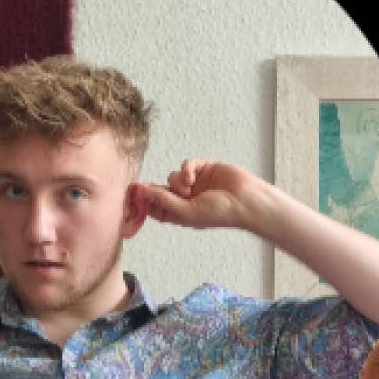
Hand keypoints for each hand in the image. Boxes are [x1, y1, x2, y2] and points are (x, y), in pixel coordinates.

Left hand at [132, 159, 261, 229]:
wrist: (245, 200)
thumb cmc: (220, 212)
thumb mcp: (187, 212)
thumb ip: (164, 201)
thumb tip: (143, 192)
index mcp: (180, 213)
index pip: (156, 207)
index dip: (144, 202)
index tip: (132, 196)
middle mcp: (185, 198)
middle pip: (160, 191)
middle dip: (153, 189)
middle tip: (140, 186)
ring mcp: (195, 183)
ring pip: (172, 176)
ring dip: (176, 181)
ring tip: (188, 188)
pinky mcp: (203, 169)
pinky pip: (186, 165)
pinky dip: (186, 169)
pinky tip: (192, 177)